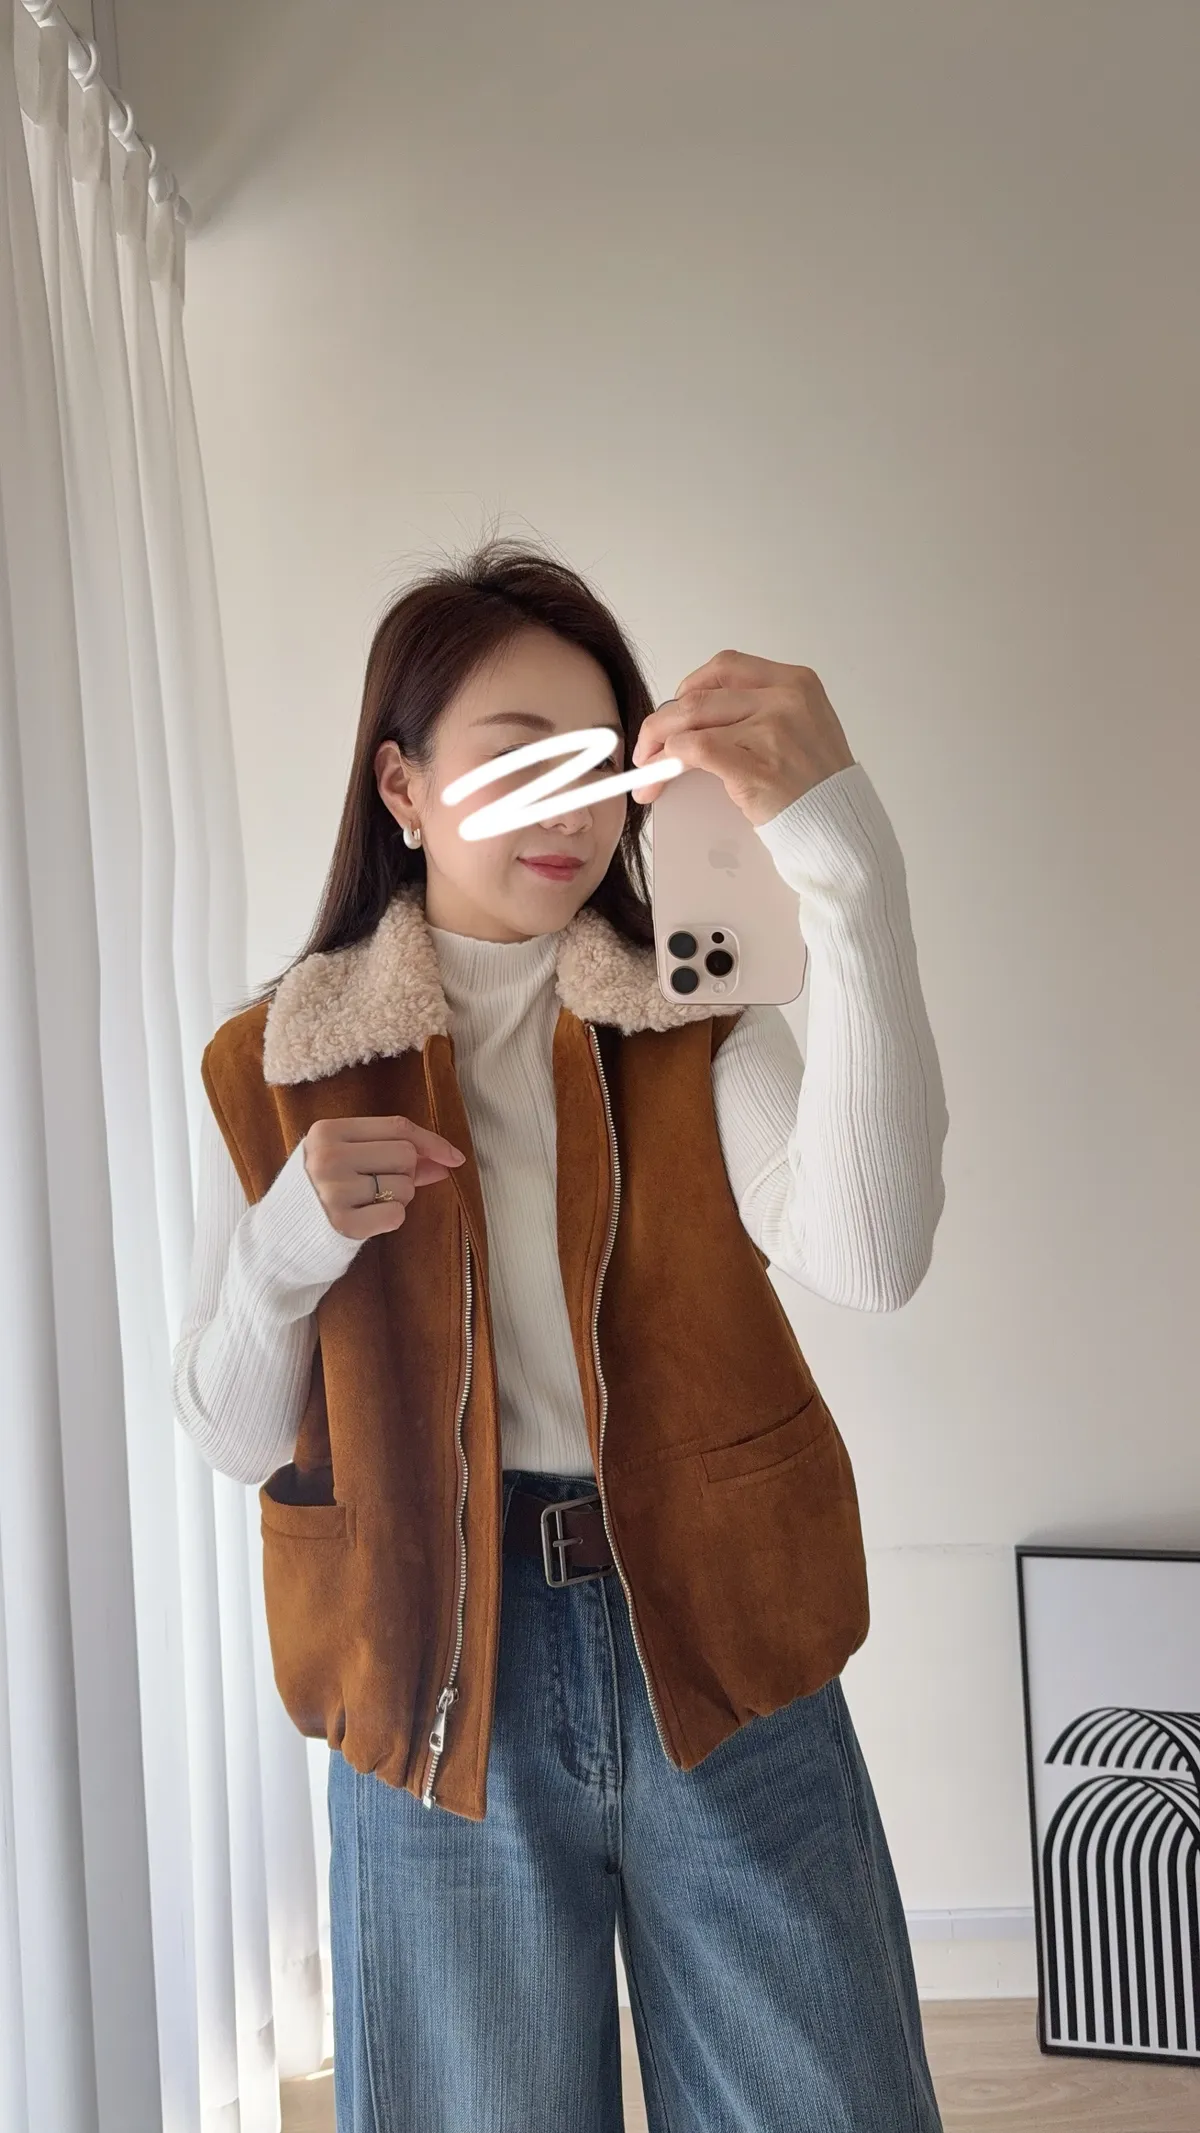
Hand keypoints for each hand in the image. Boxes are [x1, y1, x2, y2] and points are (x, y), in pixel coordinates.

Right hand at [303, 1115, 465, 1240]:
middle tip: (381, 1185)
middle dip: (407, 1172)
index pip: (397, 1127)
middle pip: (405, 1155)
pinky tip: (368, 1219)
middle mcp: (328, 1157)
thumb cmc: (319, 1189)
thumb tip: (445, 1160)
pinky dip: (391, 1218)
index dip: (432, 1142)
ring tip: (368, 1202)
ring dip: (399, 1198)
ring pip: (404, 1186)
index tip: (454, 1158)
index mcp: (327, 1131)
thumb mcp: (345, 1159)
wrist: (278, 1236)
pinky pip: (396, 1215)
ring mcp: (333, 1191)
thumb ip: (391, 1152)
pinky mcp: (341, 1224)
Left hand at [629, 649, 854, 822]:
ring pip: (690, 720)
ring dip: (657, 744)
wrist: (839, 828)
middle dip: (661, 721)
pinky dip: (668, 763)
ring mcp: (772, 730)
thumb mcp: (800, 730)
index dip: (689, 686)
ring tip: (648, 768)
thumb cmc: (816, 787)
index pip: (726, 667)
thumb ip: (758, 713)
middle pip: (699, 695)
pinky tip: (659, 780)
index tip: (675, 710)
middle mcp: (786, 699)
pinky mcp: (756, 765)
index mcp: (796, 683)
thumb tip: (694, 718)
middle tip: (646, 747)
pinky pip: (694, 751)